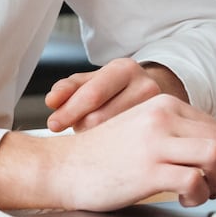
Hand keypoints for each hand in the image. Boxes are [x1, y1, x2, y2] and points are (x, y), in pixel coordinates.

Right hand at [0, 94, 215, 210]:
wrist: (61, 167)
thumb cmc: (104, 156)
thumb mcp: (148, 135)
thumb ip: (187, 138)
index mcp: (166, 105)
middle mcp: (164, 117)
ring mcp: (156, 142)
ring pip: (215, 154)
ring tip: (204, 191)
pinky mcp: (148, 169)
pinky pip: (194, 179)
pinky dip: (199, 194)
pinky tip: (185, 199)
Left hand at [46, 57, 186, 132]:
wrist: (151, 93)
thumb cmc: (115, 89)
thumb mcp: (91, 81)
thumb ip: (69, 88)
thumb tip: (52, 101)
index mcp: (125, 69)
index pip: (92, 95)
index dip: (68, 112)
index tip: (53, 124)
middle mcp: (146, 87)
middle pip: (100, 118)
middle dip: (80, 125)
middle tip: (78, 126)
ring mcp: (158, 110)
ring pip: (112, 136)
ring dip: (95, 137)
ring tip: (98, 130)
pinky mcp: (162, 130)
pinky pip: (127, 146)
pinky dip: (111, 146)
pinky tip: (110, 140)